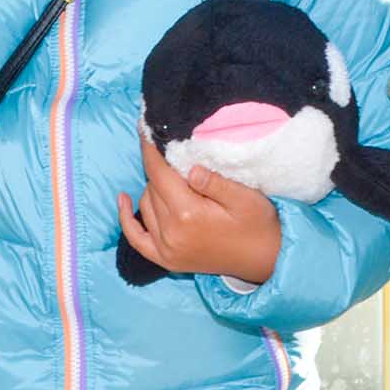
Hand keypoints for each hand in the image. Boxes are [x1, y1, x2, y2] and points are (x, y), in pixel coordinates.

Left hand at [117, 132, 282, 282]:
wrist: (265, 261)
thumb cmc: (258, 225)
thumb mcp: (246, 198)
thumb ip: (216, 182)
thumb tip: (190, 167)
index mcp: (189, 215)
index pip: (159, 173)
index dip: (150, 149)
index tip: (145, 128)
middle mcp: (171, 233)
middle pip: (153, 187)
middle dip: (160, 167)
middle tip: (174, 152)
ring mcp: (167, 249)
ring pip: (146, 205)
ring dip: (154, 188)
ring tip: (175, 177)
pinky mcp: (167, 260)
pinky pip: (136, 239)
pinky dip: (127, 220)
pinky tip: (124, 200)